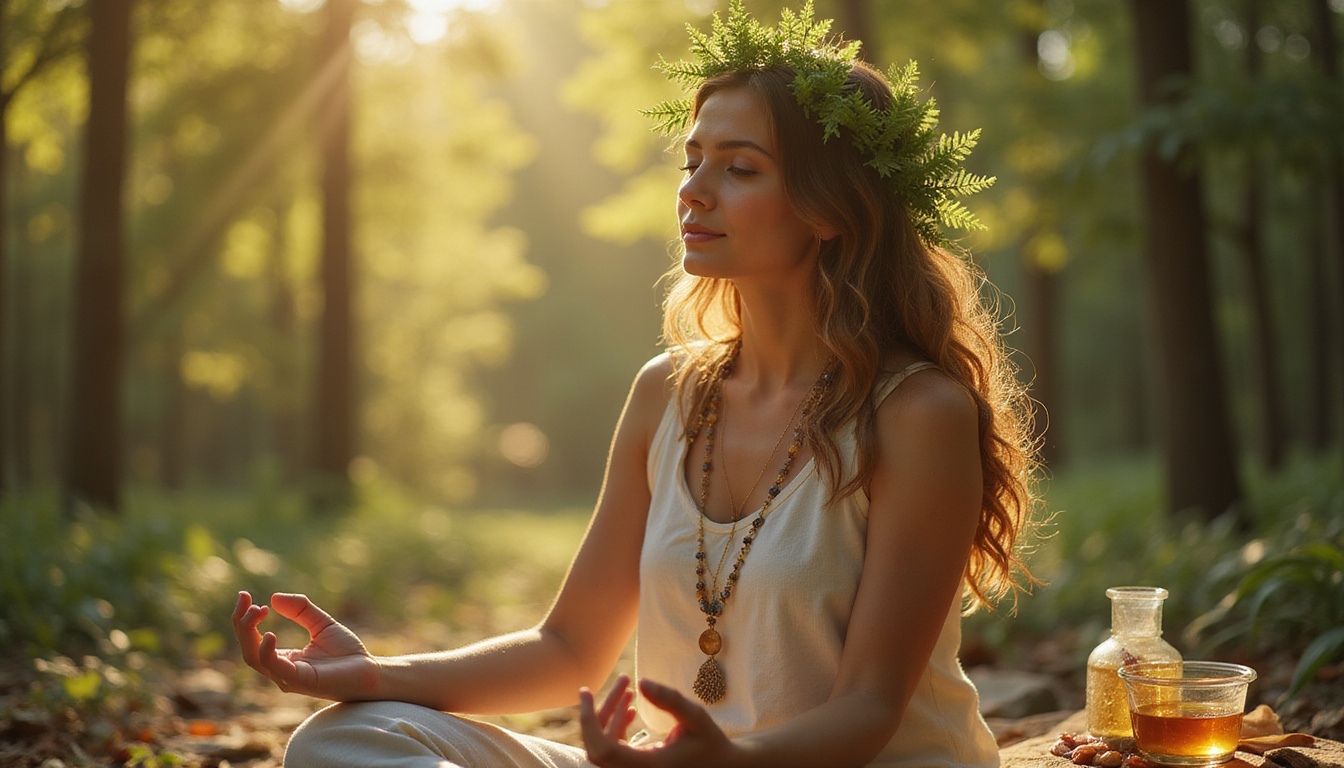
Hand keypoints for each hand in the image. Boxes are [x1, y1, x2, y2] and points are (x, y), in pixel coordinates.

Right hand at [231, 591, 379, 700]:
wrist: (370, 671)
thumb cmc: (347, 653)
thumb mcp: (322, 624)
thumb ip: (301, 610)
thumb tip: (274, 597)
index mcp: (283, 659)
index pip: (252, 641)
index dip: (243, 618)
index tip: (244, 595)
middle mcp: (281, 670)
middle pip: (247, 649)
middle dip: (241, 623)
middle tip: (247, 599)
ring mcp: (288, 677)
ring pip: (254, 659)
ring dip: (249, 633)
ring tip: (258, 610)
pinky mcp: (301, 681)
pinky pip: (275, 669)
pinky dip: (267, 652)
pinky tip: (270, 634)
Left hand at [580, 676, 735, 767]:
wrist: (722, 767)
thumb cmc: (710, 742)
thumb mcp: (696, 717)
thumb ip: (670, 700)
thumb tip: (641, 682)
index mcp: (648, 765)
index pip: (603, 748)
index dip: (588, 720)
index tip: (585, 690)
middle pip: (597, 747)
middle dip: (599, 711)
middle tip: (610, 684)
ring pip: (603, 748)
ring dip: (608, 716)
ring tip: (627, 689)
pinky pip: (612, 750)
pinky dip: (615, 727)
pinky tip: (629, 708)